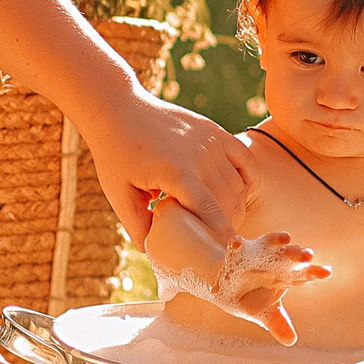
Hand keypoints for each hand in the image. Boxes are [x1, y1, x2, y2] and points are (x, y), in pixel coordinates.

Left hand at [82, 89, 255, 245]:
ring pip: (238, 185)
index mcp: (176, 172)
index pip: (211, 211)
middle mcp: (200, 155)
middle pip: (229, 202)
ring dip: (234, 207)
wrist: (119, 108)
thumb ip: (137, 226)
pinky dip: (247, 181)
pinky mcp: (215, 131)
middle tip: (213, 241)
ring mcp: (211, 141)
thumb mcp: (119, 194)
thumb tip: (155, 253)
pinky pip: (246, 161)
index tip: (226, 254)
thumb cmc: (115, 153)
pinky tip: (236, 194)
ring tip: (219, 220)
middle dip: (227, 226)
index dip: (222, 235)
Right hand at [215, 229, 331, 345]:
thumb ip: (279, 324)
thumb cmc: (254, 297)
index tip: (326, 272)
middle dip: (298, 254)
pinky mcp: (236, 255)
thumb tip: (291, 342)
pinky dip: (235, 244)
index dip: (314, 272)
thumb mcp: (266, 313)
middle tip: (308, 255)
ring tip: (286, 237)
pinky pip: (236, 247)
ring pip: (268, 244)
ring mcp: (256, 255)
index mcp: (285, 276)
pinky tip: (236, 244)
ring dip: (276, 240)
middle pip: (290, 255)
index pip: (303, 273)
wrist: (228, 287)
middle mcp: (274, 262)